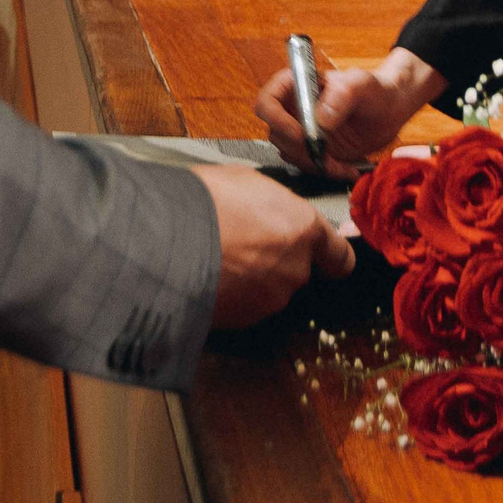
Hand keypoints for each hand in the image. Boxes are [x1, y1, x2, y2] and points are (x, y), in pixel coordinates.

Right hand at [194, 164, 352, 328]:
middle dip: (276, 261)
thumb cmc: (203, 201)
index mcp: (303, 228)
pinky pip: (243, 306)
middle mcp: (295, 268)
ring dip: (251, 278)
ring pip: (269, 289)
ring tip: (218, 255)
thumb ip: (274, 205)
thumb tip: (271, 212)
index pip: (339, 256)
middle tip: (244, 242)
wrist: (163, 239)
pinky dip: (231, 295)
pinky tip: (208, 274)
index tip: (326, 258)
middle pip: (297, 270)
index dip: (331, 257)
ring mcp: (270, 298)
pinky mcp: (243, 320)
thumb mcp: (247, 182)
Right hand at [256, 46, 449, 179]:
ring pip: (290, 154)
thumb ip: (342, 95)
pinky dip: (325, 172)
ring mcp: (303, 131)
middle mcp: (294, 108)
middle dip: (300, 149)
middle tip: (324, 155)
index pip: (267, 102)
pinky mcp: (314, 150)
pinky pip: (308, 166)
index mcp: (297, 85)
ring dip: (313, 164)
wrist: (391, 110)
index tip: (301, 133)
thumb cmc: (375, 88)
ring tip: (341, 164)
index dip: (276, 120)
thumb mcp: (362, 84)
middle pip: (276, 134)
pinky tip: (346, 169)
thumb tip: (321, 119)